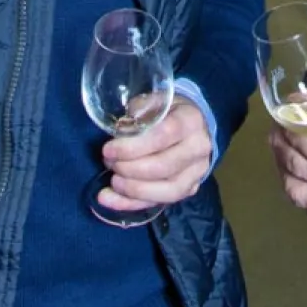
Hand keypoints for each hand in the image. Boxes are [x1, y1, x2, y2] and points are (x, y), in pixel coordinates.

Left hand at [99, 94, 213, 212]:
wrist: (195, 126)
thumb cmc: (169, 112)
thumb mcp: (155, 102)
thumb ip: (139, 111)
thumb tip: (121, 130)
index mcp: (190, 121)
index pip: (162, 136)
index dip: (133, 147)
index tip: (108, 150)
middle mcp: (198, 148)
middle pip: (163, 167)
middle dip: (129, 169)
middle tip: (109, 162)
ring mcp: (197, 172)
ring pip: (167, 191)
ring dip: (133, 190)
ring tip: (112, 182)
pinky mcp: (190, 189)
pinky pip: (161, 202)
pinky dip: (132, 204)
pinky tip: (109, 200)